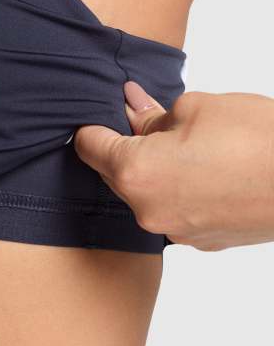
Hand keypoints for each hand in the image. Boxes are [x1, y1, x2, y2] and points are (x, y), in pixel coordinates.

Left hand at [73, 82, 273, 250]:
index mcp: (135, 175)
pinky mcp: (199, 240)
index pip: (90, 148)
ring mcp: (173, 231)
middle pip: (113, 173)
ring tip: (176, 143)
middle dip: (121, 146)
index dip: (90, 127)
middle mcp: (146, 211)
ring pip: (142, 193)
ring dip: (148, 168)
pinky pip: (169, 209)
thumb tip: (130, 105)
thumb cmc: (256, 137)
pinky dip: (172, 189)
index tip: (98, 116)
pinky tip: (195, 170)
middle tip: (141, 118)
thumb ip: (151, 114)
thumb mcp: (195, 108)